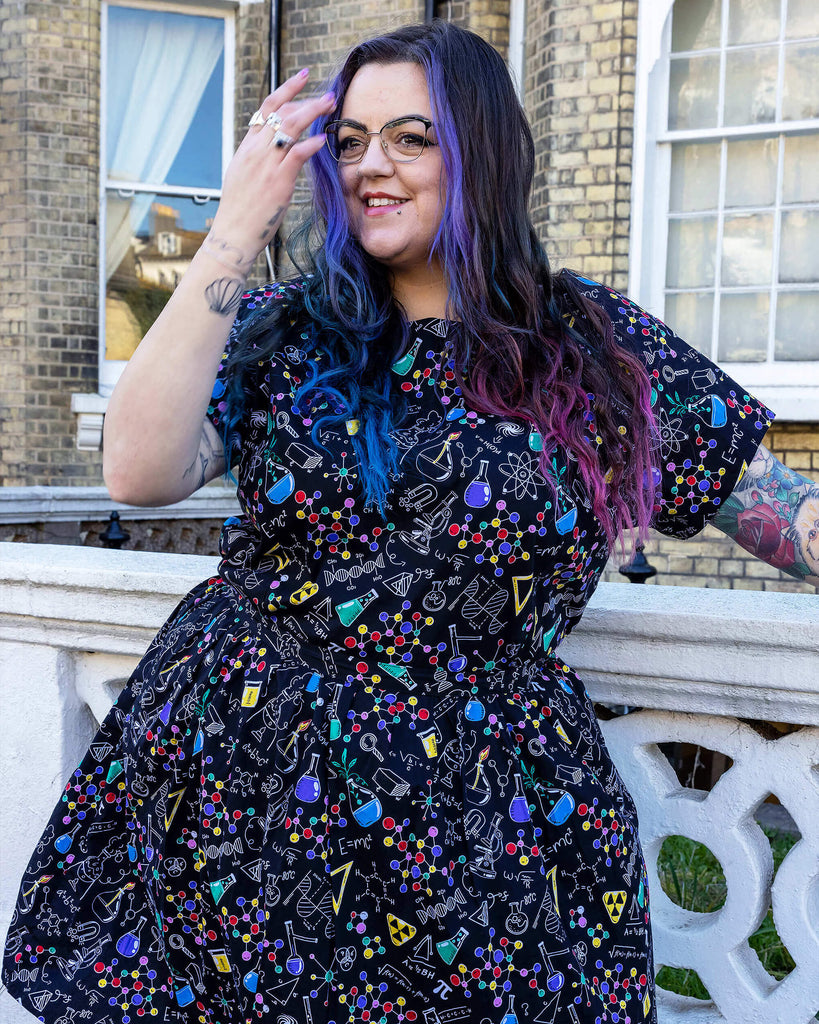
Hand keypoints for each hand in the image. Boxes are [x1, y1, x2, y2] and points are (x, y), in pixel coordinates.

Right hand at [205, 69, 335, 271]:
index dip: (285, 92)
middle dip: (305, 99)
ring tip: (329, 106)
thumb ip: (257, 160)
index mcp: (247, 148)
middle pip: (280, 112)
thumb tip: (272, 151)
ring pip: (289, 127)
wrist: (233, 233)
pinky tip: (322, 139)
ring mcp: (266, 164)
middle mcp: (255, 151)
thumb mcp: (242, 177)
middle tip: (326, 94)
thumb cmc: (241, 211)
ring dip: (312, 112)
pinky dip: (310, 144)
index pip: (266, 110)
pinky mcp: (277, 180)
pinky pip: (296, 154)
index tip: (301, 80)